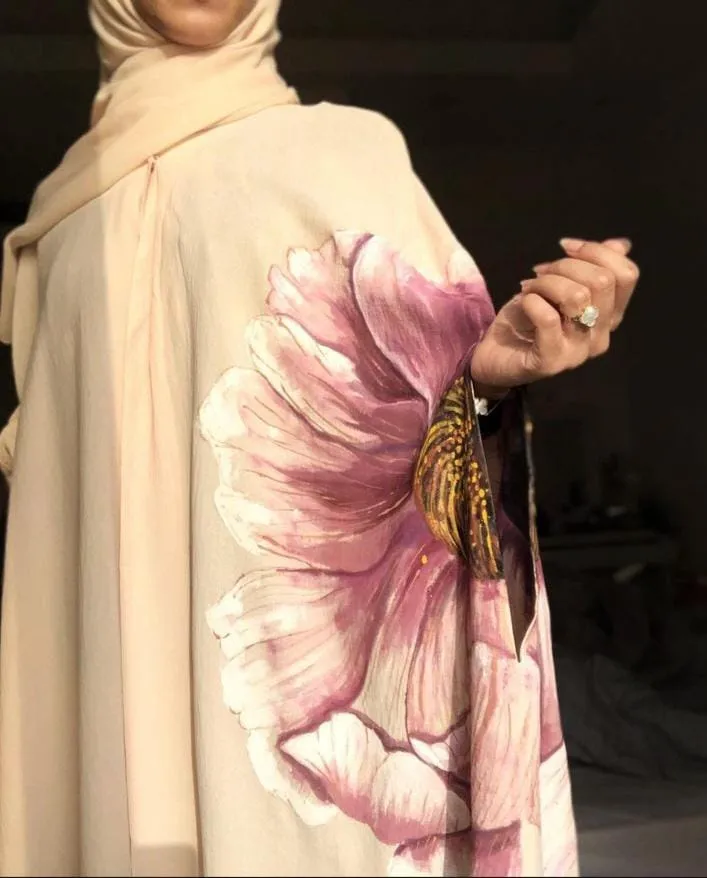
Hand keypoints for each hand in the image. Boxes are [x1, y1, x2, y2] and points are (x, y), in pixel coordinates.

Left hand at [470, 237, 639, 395]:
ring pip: (577, 296)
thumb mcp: (559, 285)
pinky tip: (523, 302)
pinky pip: (549, 319)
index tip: (564, 247)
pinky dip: (532, 301)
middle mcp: (601, 336)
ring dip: (547, 283)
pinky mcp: (552, 362)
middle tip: (540, 273)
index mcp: (609, 316)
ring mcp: (578, 353)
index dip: (596, 251)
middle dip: (565, 266)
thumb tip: (622, 245)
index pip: (626, 275)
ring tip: (529, 288)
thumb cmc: (527, 319)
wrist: (494, 356)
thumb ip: (590, 267)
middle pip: (602, 281)